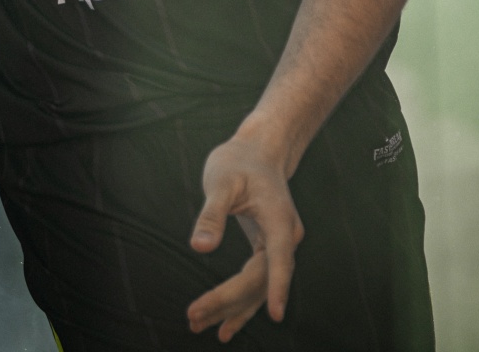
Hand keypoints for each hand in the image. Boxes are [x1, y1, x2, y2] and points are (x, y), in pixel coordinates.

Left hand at [187, 133, 303, 340]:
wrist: (259, 151)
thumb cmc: (238, 161)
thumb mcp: (221, 181)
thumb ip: (212, 214)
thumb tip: (199, 248)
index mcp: (279, 219)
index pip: (279, 259)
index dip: (278, 287)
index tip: (276, 316)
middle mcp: (285, 238)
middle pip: (260, 280)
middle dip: (228, 301)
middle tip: (193, 317)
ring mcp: (278, 247)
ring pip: (257, 287)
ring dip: (231, 309)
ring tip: (198, 325)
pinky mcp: (267, 251)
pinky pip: (256, 283)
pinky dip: (239, 304)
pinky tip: (224, 327)